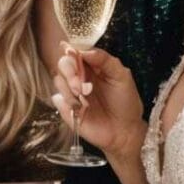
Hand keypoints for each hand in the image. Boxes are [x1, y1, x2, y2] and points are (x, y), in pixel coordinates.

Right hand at [52, 43, 146, 160]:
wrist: (125, 131)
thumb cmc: (126, 102)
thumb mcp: (122, 77)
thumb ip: (106, 60)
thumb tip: (85, 52)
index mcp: (91, 66)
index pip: (75, 51)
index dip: (72, 51)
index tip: (75, 56)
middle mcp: (79, 76)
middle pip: (63, 63)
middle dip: (69, 71)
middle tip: (80, 86)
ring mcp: (71, 92)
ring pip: (58, 80)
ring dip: (69, 89)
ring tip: (85, 101)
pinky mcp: (66, 107)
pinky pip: (57, 98)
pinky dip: (67, 102)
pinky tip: (80, 109)